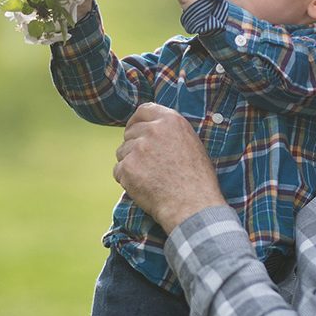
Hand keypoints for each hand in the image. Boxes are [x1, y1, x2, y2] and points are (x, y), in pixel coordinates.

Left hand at [113, 103, 225, 231]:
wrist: (192, 205)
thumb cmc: (196, 180)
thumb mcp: (191, 144)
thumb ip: (169, 131)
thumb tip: (151, 127)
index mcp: (171, 120)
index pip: (143, 110)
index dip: (137, 121)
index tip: (136, 130)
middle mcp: (153, 130)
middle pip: (130, 133)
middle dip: (134, 147)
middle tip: (149, 165)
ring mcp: (138, 148)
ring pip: (122, 152)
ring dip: (130, 164)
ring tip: (150, 178)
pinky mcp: (127, 167)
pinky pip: (118, 171)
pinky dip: (126, 180)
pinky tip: (143, 188)